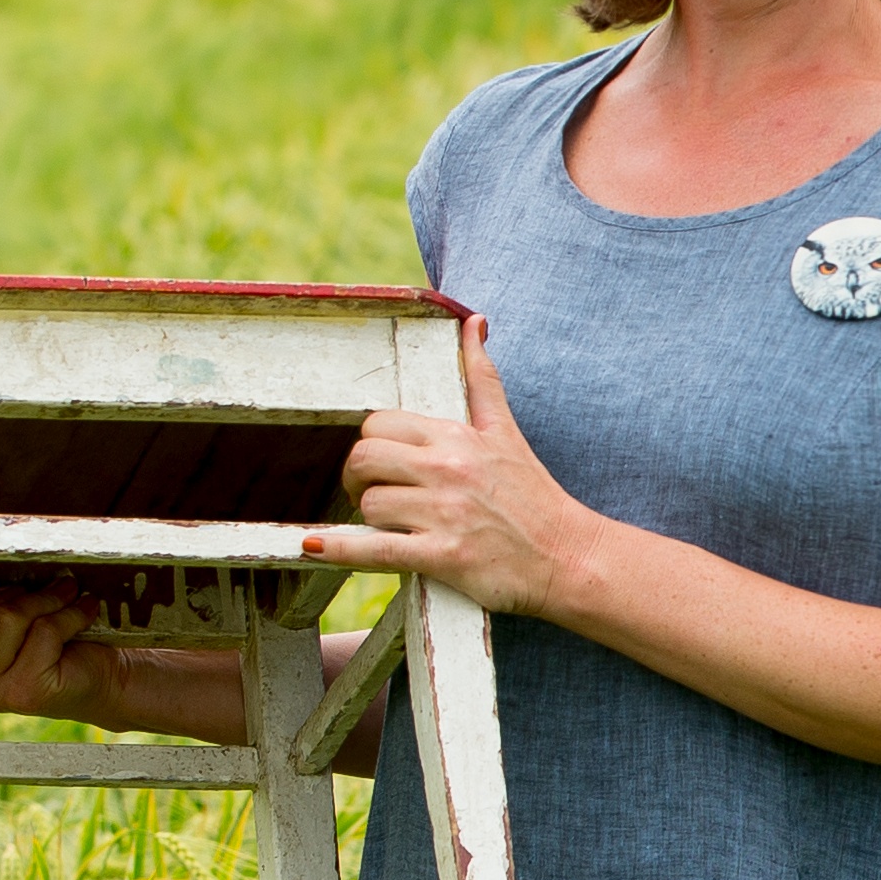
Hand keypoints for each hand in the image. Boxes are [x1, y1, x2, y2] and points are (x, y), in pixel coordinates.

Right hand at [0, 576, 117, 721]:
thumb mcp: (7, 617)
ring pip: (5, 618)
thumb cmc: (53, 639)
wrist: (104, 679)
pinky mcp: (24, 693)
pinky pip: (43, 631)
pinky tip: (85, 608)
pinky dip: (72, 612)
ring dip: (45, 598)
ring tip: (68, 591)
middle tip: (32, 592)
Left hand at [304, 315, 604, 614]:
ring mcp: (443, 513)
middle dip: (356, 477)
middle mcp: (447, 469)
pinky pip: (374, 548)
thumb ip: (481, 377)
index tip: (380, 465)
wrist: (568, 555)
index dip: (370, 445)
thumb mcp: (505, 429)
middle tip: (367, 492)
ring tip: (390, 524)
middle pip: (364, 458)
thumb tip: (474, 323)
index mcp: (456, 435)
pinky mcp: (442, 556)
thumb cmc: (533, 495)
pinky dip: (337, 549)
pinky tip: (311, 547)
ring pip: (368, 504)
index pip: (379, 424)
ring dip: (368, 518)